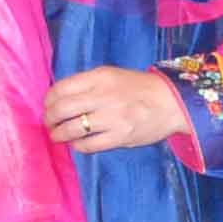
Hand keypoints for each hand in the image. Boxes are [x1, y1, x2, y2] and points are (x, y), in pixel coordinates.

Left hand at [43, 66, 188, 152]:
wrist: (173, 102)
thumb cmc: (140, 89)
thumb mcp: (113, 76)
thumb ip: (88, 84)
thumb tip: (58, 99)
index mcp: (101, 77)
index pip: (61, 88)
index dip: (49, 100)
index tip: (49, 106)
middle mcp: (105, 96)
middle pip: (61, 109)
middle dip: (49, 119)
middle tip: (50, 123)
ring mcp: (113, 118)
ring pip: (71, 129)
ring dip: (58, 135)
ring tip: (58, 135)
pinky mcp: (120, 137)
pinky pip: (87, 145)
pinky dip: (77, 145)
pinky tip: (78, 143)